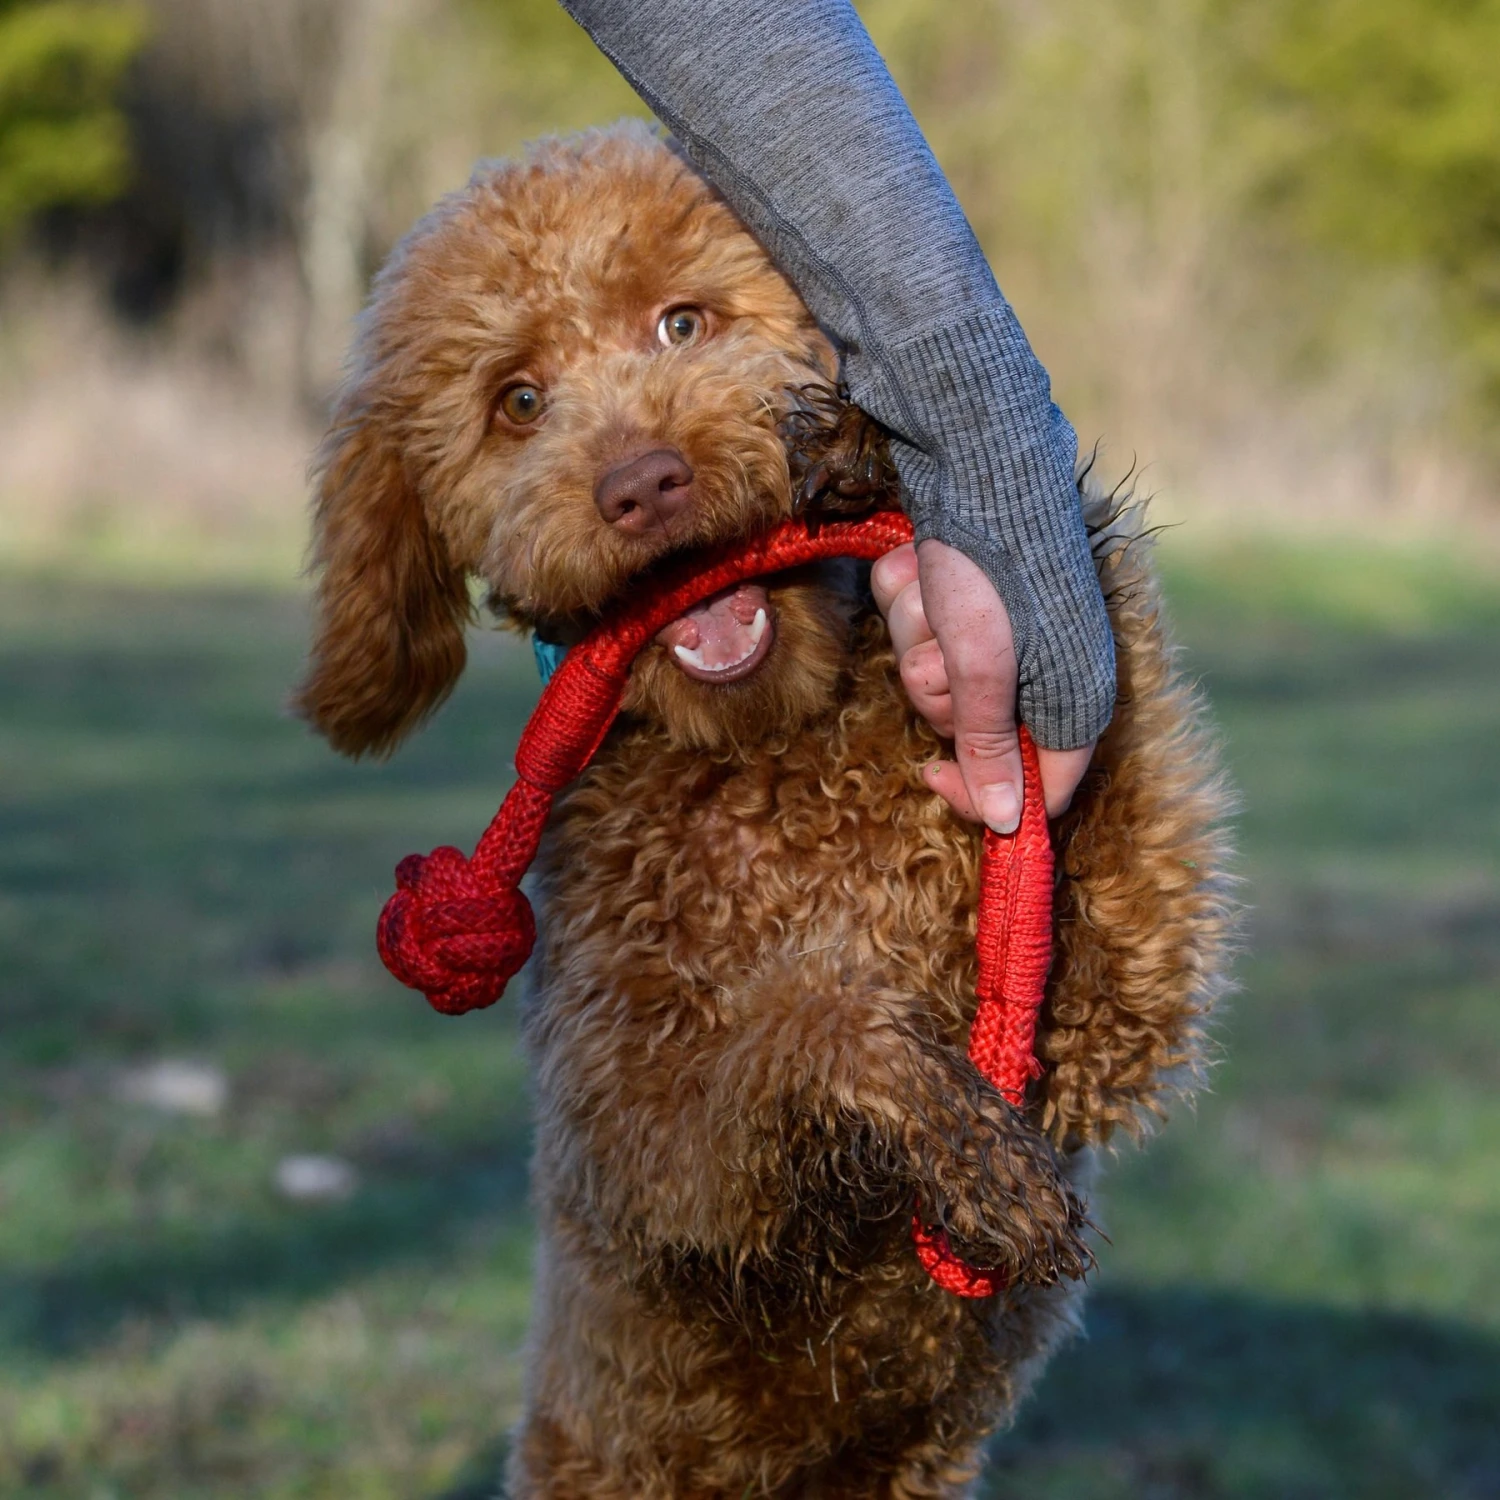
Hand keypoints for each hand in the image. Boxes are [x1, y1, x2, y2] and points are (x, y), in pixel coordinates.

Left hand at [870, 540, 1094, 829]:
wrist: (978, 459)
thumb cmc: (992, 568)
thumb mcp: (983, 669)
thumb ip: (988, 748)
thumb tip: (1006, 826)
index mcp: (1074, 699)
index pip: (1038, 790)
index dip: (980, 792)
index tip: (930, 776)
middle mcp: (1045, 670)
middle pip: (970, 731)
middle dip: (938, 688)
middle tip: (945, 647)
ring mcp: (1004, 630)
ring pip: (934, 673)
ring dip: (919, 635)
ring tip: (937, 591)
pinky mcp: (967, 594)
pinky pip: (918, 624)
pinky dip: (910, 598)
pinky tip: (924, 562)